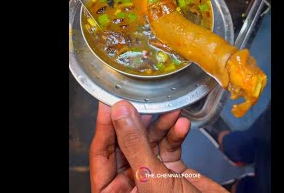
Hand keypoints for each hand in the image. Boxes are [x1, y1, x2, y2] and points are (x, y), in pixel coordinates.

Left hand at [90, 100, 226, 192]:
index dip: (105, 126)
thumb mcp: (152, 179)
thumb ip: (134, 144)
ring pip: (148, 141)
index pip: (102, 153)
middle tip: (142, 100)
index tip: (110, 101)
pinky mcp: (172, 172)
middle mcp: (131, 184)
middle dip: (136, 122)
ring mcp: (151, 177)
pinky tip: (182, 125)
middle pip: (125, 144)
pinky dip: (175, 134)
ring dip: (160, 125)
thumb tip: (120, 113)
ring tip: (169, 111)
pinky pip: (168, 146)